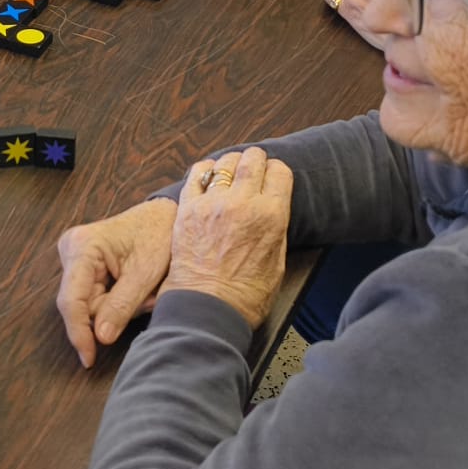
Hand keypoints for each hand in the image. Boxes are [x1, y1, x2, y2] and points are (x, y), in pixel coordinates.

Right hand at [56, 199, 174, 366]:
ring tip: (146, 292)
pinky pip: (97, 297)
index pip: (72, 299)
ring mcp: (76, 258)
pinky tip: (137, 290)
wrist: (167, 213)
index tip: (89, 358)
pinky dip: (119, 301)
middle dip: (113, 314)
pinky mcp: (85, 266)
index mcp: (83, 246)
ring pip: (91, 305)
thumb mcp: (145, 272)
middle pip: (82, 305)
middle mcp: (72, 250)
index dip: (79, 332)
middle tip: (146, 302)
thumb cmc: (159, 233)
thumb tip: (101, 338)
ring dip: (120, 308)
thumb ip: (122, 306)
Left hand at [161, 148, 293, 327]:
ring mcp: (212, 204)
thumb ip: (276, 231)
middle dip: (255, 160)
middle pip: (253, 159)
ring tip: (230, 173)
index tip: (273, 178)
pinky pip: (195, 174)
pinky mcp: (187, 209)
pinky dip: (203, 171)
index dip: (277, 173)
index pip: (280, 172)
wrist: (207, 309)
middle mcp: (243, 203)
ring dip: (230, 164)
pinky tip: (207, 176)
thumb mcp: (278, 264)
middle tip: (253, 167)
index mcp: (271, 216)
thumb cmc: (245, 296)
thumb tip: (273, 213)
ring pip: (225, 162)